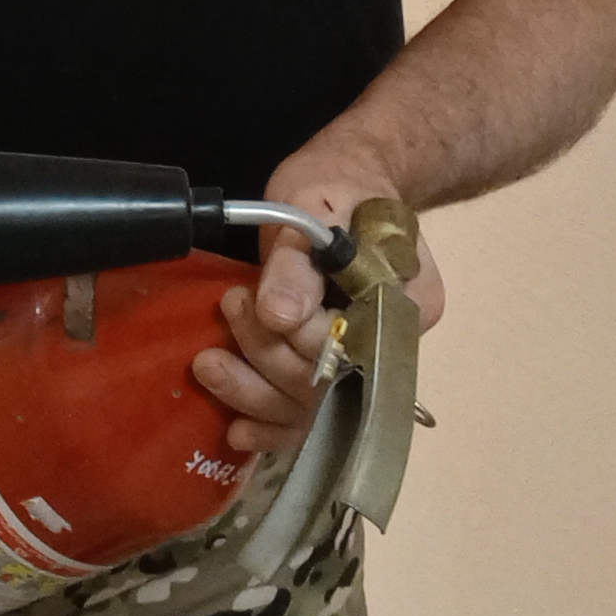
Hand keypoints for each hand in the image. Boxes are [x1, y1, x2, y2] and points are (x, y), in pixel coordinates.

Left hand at [191, 147, 450, 455]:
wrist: (344, 185)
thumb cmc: (335, 187)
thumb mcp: (315, 205)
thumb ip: (299, 263)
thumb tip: (280, 316)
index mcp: (406, 300)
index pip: (351, 344)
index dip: (296, 335)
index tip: (249, 300)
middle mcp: (392, 344)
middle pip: (330, 382)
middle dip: (267, 355)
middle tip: (228, 309)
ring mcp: (365, 365)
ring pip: (314, 411)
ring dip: (255, 394)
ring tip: (209, 365)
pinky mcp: (335, 376)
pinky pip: (309, 420)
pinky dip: (272, 430)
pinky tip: (237, 430)